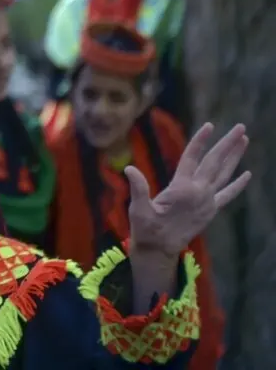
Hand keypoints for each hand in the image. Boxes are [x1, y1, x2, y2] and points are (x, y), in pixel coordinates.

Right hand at [126, 123, 250, 258]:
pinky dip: (238, 185)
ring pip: (224, 175)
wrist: (159, 251)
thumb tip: (129, 169)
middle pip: (215, 163)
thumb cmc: (145, 229)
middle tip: (240, 127)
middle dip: (228, 144)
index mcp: (181, 189)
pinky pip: (228, 195)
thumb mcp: (138, 209)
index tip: (209, 125)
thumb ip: (138, 188)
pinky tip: (247, 174)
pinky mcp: (210, 211)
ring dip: (234, 157)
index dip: (200, 141)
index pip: (192, 159)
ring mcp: (207, 202)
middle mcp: (199, 193)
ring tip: (244, 140)